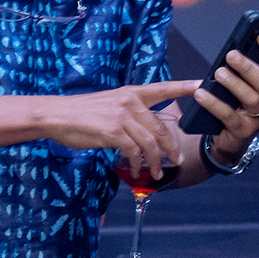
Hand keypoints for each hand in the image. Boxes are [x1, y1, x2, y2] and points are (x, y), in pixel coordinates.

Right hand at [38, 80, 201, 180]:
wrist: (56, 115)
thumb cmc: (79, 113)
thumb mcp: (108, 106)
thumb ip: (128, 115)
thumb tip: (142, 133)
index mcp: (130, 93)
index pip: (162, 88)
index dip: (184, 87)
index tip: (202, 85)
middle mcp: (129, 102)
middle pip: (160, 127)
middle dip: (171, 147)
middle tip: (176, 159)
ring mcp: (122, 116)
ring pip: (150, 142)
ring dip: (155, 161)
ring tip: (155, 173)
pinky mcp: (114, 132)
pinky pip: (135, 151)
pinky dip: (138, 164)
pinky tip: (136, 170)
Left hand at [198, 33, 258, 161]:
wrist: (229, 138)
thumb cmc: (236, 103)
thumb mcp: (242, 85)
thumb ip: (242, 70)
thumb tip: (233, 48)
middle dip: (248, 67)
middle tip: (231, 55)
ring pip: (250, 99)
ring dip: (234, 84)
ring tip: (218, 73)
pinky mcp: (242, 131)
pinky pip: (228, 115)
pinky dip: (213, 103)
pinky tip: (200, 94)